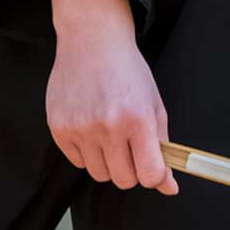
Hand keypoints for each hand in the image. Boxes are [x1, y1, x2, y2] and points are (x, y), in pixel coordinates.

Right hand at [41, 0, 177, 195]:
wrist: (92, 42)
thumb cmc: (129, 72)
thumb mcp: (154, 104)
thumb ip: (163, 147)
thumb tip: (170, 188)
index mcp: (138, 119)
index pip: (149, 174)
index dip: (154, 176)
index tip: (153, 166)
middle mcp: (108, 126)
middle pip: (123, 180)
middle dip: (132, 169)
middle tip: (131, 146)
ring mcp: (80, 129)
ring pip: (99, 174)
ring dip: (108, 162)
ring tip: (111, 133)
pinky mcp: (59, 130)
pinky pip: (78, 162)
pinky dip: (88, 153)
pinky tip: (92, 127)